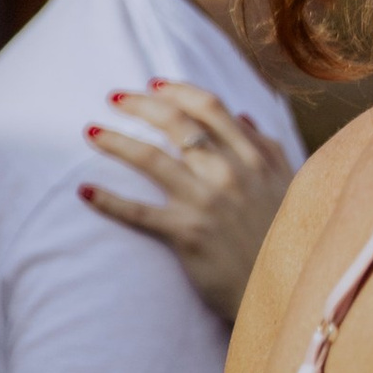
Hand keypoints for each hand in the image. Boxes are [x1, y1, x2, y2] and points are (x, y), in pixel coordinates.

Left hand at [83, 80, 293, 323]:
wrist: (286, 288)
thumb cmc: (285, 236)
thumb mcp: (287, 183)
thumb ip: (266, 147)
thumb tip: (244, 116)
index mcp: (253, 156)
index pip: (209, 108)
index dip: (177, 91)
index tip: (152, 84)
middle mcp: (229, 173)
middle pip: (176, 125)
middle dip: (140, 106)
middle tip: (113, 98)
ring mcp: (207, 202)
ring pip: (152, 159)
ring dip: (116, 142)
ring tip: (90, 131)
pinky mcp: (188, 235)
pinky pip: (140, 213)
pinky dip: (109, 201)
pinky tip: (85, 191)